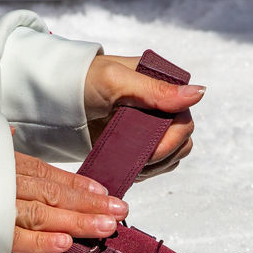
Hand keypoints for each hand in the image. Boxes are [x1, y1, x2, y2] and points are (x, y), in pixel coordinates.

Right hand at [12, 152, 128, 252]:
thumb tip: (12, 131)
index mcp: (6, 164)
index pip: (48, 173)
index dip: (77, 183)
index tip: (103, 192)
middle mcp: (6, 184)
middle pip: (54, 194)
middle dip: (90, 204)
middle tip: (118, 211)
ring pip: (43, 215)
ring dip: (77, 222)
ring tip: (106, 227)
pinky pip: (18, 238)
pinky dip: (42, 241)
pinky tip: (66, 242)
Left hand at [84, 54, 205, 179]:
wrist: (52, 99)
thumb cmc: (80, 81)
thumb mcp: (117, 81)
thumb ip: (157, 90)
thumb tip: (200, 93)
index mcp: (159, 87)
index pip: (184, 119)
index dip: (172, 138)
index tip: (151, 148)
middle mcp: (158, 109)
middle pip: (182, 141)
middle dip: (162, 154)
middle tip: (137, 156)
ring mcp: (147, 131)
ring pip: (170, 158)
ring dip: (154, 165)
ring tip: (128, 159)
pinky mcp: (135, 148)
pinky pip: (153, 168)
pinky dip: (144, 171)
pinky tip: (126, 166)